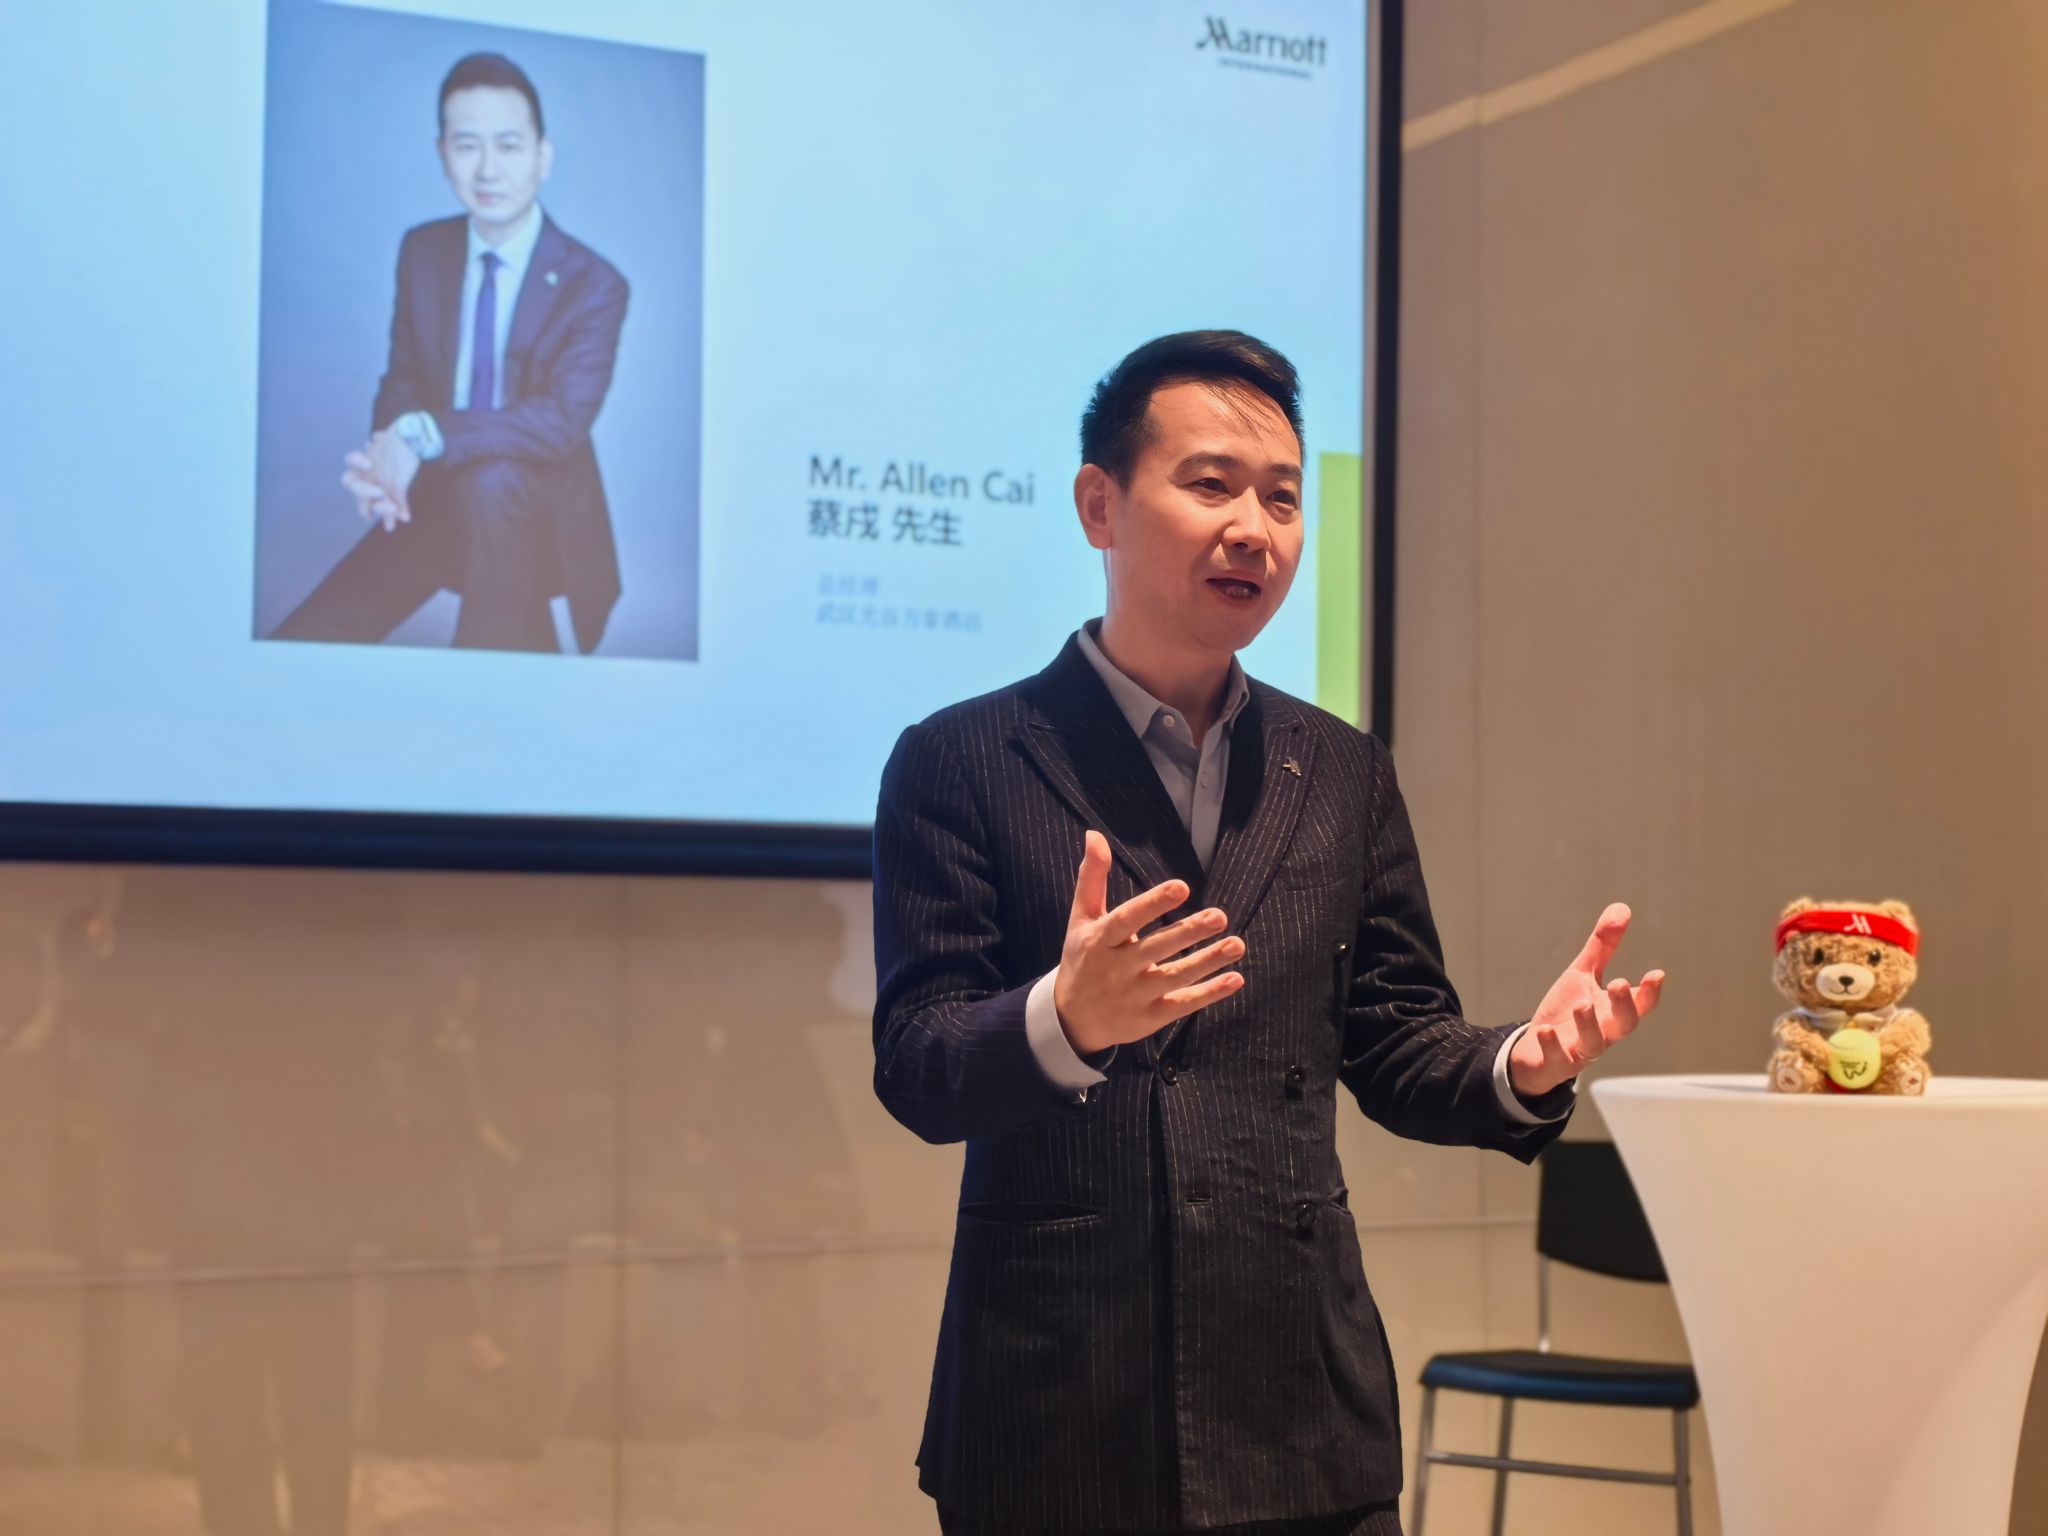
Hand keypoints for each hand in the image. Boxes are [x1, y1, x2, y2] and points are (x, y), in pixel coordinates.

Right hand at [363, 428, 420, 521]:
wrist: (413, 444)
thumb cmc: (397, 437)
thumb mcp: (392, 433)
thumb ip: (386, 436)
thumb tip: (377, 436)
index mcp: (363, 459)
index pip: (350, 461)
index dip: (357, 462)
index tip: (369, 463)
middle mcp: (367, 475)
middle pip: (357, 488)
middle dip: (365, 493)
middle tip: (379, 493)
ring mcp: (380, 487)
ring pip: (374, 503)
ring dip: (382, 508)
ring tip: (393, 510)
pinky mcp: (396, 493)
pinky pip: (397, 505)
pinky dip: (401, 511)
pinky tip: (405, 517)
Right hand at [1051, 830, 1243, 1056]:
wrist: (1072, 1019)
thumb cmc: (1082, 959)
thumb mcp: (1080, 919)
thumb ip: (1092, 878)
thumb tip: (1094, 835)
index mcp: (1100, 941)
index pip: (1127, 919)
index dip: (1153, 904)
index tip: (1182, 887)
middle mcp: (1117, 969)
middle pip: (1156, 949)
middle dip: (1188, 932)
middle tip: (1220, 916)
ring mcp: (1135, 996)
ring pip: (1175, 977)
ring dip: (1208, 962)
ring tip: (1236, 944)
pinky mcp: (1150, 1017)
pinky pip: (1183, 1005)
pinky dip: (1209, 994)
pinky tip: (1235, 979)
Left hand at [1508, 902, 1665, 1097]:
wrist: (1536, 1051)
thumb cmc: (1567, 1011)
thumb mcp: (1583, 975)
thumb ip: (1603, 947)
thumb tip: (1622, 908)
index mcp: (1612, 1011)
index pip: (1639, 1004)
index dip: (1650, 992)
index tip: (1657, 973)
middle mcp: (1603, 1032)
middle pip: (1624, 1025)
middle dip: (1625, 1006)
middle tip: (1620, 982)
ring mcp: (1580, 1050)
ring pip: (1594, 1044)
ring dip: (1589, 1024)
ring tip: (1583, 1004)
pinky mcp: (1556, 1063)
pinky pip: (1557, 1059)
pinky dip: (1552, 1046)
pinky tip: (1544, 1029)